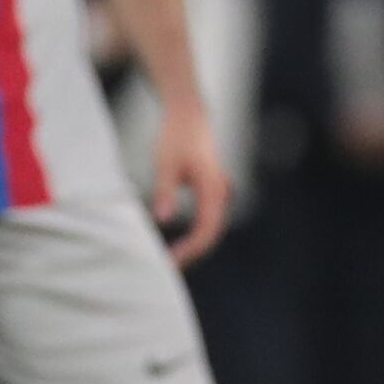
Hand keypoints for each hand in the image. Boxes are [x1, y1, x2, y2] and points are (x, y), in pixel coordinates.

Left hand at [149, 98, 234, 265]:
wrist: (189, 115)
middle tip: (166, 268)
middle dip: (192, 254)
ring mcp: (220, 192)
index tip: (168, 263)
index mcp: (213, 189)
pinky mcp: (213, 190)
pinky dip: (196, 234)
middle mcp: (221, 193)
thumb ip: (165, 191)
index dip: (189, 251)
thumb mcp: (165, 163)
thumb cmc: (176, 136)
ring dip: (194, 246)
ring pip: (212, 228)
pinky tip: (180, 243)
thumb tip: (163, 219)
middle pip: (212, 234)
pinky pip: (209, 220)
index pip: (206, 231)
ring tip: (171, 259)